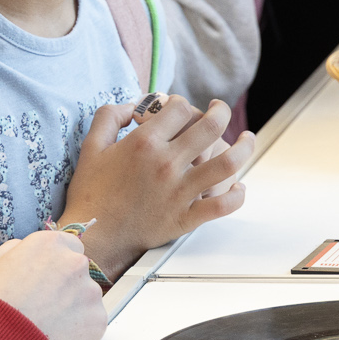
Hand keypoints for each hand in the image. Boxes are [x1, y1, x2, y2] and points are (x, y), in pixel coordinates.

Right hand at [0, 229, 106, 339]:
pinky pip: (92, 321)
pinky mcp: (96, 320)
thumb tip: (25, 249)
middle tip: (44, 303)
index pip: (69, 245)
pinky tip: (57, 334)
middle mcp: (75, 263)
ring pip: (87, 296)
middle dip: (65, 284)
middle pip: (78, 271)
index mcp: (51, 244)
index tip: (47, 277)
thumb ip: (16, 249)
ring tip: (47, 322)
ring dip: (73, 306)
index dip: (56, 263)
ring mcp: (89, 292)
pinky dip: (79, 329)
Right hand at [60, 95, 252, 272]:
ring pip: (227, 163)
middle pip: (210, 127)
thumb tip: (132, 105)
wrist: (91, 236)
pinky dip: (237, 195)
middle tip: (220, 110)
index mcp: (144, 143)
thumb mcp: (91, 147)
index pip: (180, 109)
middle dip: (220, 112)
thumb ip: (108, 117)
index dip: (182, 103)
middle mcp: (166, 164)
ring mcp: (179, 192)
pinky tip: (239, 187)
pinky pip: (222, 205)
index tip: (180, 109)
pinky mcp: (185, 218)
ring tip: (247, 140)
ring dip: (243, 147)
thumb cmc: (91, 193)